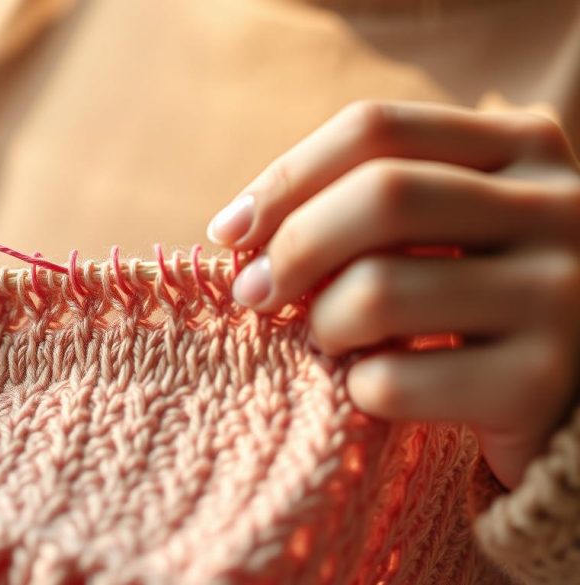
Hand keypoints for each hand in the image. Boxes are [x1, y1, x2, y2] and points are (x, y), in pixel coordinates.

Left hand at [207, 101, 579, 488]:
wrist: (572, 398)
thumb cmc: (477, 300)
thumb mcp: (445, 225)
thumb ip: (364, 203)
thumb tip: (239, 230)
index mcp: (523, 146)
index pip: (376, 129)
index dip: (284, 178)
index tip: (229, 232)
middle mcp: (558, 207)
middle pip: (380, 196)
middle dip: (291, 247)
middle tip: (252, 293)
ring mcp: (561, 294)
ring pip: (380, 291)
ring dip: (322, 324)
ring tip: (327, 340)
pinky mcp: (541, 384)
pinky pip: (395, 380)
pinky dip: (357, 389)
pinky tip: (370, 389)